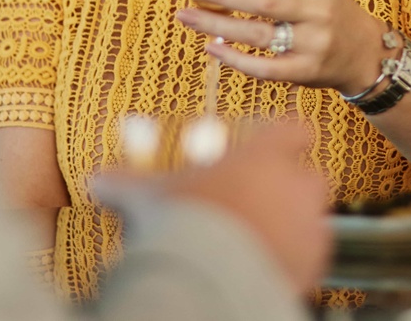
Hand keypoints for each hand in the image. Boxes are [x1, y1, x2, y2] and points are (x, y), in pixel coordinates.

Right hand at [92, 123, 329, 294]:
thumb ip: (126, 184)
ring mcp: (310, 225)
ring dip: (292, 224)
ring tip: (258, 240)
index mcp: (265, 157)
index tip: (269, 147)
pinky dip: (294, 259)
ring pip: (312, 217)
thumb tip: (96, 180)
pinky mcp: (314, 265)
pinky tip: (264, 267)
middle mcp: (296, 186)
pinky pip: (311, 255)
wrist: (206, 281)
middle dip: (289, 187)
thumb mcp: (149, 198)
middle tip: (260, 201)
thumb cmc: (181, 227)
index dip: (284, 137)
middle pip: (310, 175)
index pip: (295, 128)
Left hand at [175, 0, 387, 94]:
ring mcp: (314, 45)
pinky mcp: (305, 71)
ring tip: (186, 14)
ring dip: (216, 24)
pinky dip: (234, 58)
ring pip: (258, 34)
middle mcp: (320, 12)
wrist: (362, 52)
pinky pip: (264, 68)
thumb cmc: (324, 8)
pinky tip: (211, 46)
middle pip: (266, 3)